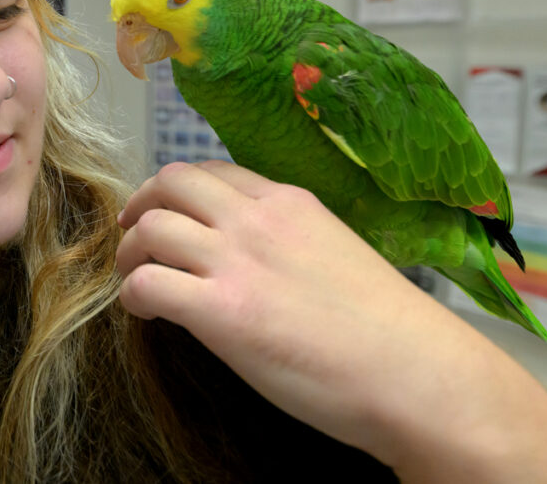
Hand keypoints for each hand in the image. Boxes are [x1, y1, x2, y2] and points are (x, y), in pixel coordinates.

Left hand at [116, 161, 546, 482]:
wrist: (416, 374)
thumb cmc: (387, 329)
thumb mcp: (336, 252)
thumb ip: (286, 242)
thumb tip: (247, 256)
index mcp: (290, 203)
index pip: (214, 171)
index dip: (178, 190)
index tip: (167, 212)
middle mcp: (257, 220)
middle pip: (172, 181)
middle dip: (141, 204)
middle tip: (132, 234)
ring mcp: (237, 261)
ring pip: (151, 226)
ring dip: (130, 251)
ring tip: (135, 278)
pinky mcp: (222, 311)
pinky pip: (148, 282)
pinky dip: (134, 294)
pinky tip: (146, 312)